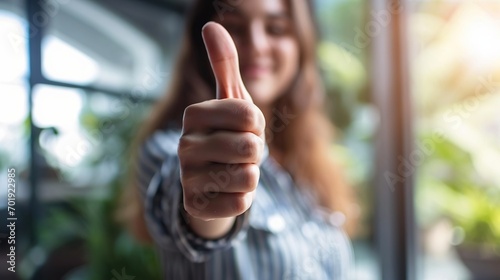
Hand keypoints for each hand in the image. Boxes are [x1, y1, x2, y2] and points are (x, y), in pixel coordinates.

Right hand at [178, 22, 264, 223]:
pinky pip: (241, 203)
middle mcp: (183, 146)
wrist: (212, 181)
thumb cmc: (227, 134)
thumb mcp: (230, 100)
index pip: (250, 113)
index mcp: (193, 116)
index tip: (244, 127)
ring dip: (250, 175)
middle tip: (240, 153)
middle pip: (250, 146)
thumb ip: (224, 64)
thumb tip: (210, 24)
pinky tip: (226, 192)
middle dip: (255, 152)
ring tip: (233, 170)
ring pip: (249, 176)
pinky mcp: (195, 207)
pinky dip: (242, 198)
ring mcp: (186, 178)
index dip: (257, 123)